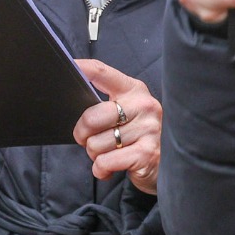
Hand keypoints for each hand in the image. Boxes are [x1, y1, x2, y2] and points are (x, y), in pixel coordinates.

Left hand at [73, 60, 160, 194]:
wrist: (167, 167)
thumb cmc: (134, 137)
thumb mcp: (123, 113)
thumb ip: (101, 104)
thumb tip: (70, 91)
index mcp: (133, 89)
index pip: (101, 72)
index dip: (80, 68)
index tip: (66, 65)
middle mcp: (144, 105)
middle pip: (91, 118)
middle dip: (81, 134)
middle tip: (88, 139)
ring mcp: (148, 129)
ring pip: (95, 144)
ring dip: (95, 155)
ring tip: (111, 152)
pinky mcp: (147, 154)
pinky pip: (104, 162)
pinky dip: (101, 169)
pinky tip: (111, 166)